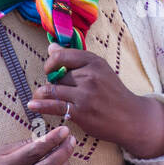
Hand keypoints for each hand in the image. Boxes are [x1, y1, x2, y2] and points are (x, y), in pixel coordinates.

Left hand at [27, 43, 163, 158]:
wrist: (131, 117)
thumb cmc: (114, 93)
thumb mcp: (100, 70)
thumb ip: (76, 59)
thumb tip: (52, 47)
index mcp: (95, 62)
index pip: (62, 56)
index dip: (50, 62)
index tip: (49, 69)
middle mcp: (90, 76)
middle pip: (58, 76)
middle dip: (52, 82)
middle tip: (52, 89)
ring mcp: (85, 94)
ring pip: (53, 90)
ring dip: (42, 94)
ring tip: (37, 97)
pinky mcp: (81, 112)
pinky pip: (55, 106)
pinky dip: (41, 106)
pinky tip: (32, 105)